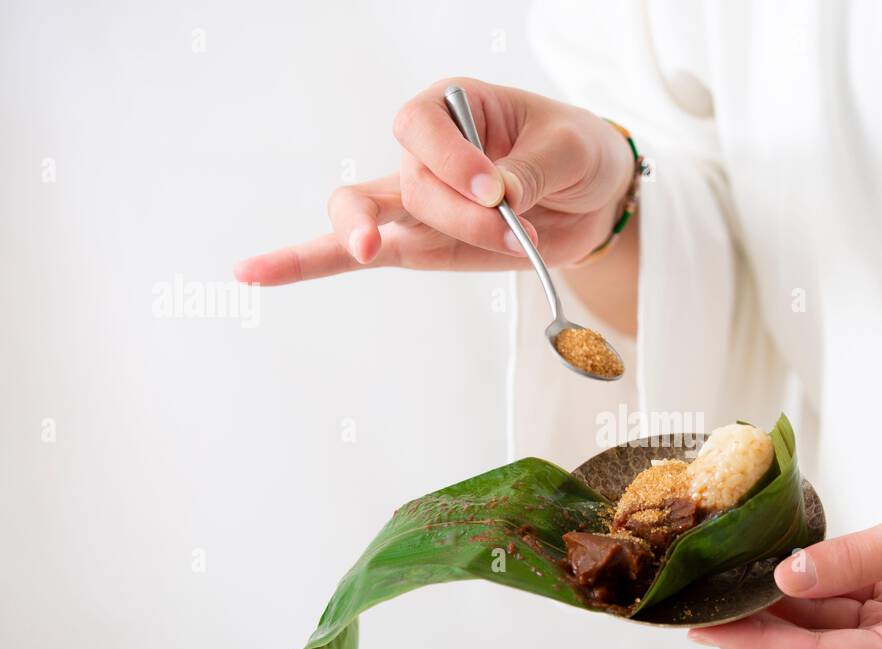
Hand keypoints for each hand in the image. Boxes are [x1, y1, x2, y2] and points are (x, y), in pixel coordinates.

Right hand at [234, 77, 635, 284]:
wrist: (593, 196)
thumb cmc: (577, 155)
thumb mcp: (570, 152)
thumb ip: (531, 171)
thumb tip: (497, 198)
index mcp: (455, 108)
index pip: (420, 124)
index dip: (450, 159)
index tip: (496, 189)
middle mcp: (424, 151)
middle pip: (406, 183)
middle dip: (459, 217)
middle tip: (511, 231)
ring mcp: (414, 201)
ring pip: (365, 214)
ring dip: (391, 242)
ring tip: (382, 248)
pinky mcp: (418, 245)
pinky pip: (349, 253)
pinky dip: (304, 263)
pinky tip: (253, 273)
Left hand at [689, 469, 881, 648]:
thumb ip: (851, 559)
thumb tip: (784, 578)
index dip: (757, 642)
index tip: (703, 630)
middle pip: (820, 648)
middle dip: (762, 626)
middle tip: (701, 606)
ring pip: (834, 628)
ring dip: (787, 608)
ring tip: (729, 587)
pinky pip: (856, 608)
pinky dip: (819, 591)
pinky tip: (780, 573)